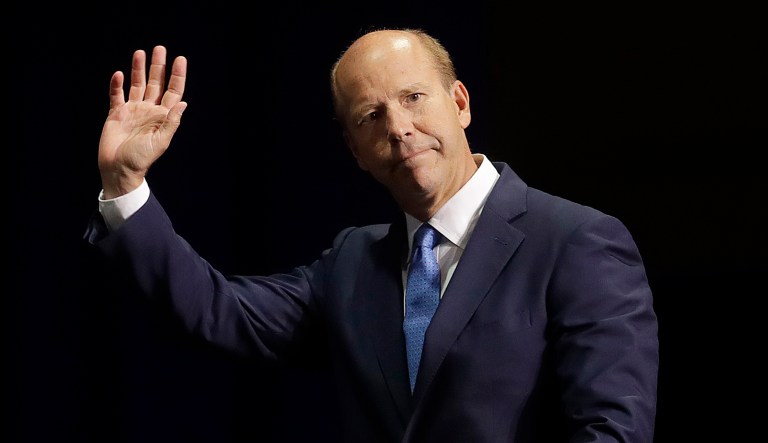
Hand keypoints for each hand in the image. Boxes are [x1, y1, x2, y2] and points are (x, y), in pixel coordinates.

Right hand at [98, 45, 186, 198]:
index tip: (180, 59)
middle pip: (155, 83)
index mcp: (162, 116)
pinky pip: (117, 95)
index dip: (177, 76)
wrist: (119, 169)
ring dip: (138, 69)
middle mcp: (149, 110)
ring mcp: (133, 110)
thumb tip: (183, 104)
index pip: (173, 92)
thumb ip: (171, 122)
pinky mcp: (116, 114)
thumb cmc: (141, 159)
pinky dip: (117, 85)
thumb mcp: (161, 142)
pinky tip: (119, 74)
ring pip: (137, 85)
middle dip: (158, 66)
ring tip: (140, 52)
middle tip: (160, 48)